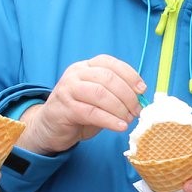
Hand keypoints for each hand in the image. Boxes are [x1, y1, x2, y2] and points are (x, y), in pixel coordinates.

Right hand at [19, 55, 146, 153]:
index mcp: (85, 66)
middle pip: (107, 78)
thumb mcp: (98, 98)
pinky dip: (110, 120)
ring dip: (120, 108)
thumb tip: (140, 99)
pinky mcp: (64, 108)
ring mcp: (68, 90)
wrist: (50, 128)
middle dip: (127, 95)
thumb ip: (115, 94)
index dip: (129, 74)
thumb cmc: (78, 111)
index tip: (142, 89)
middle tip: (137, 110)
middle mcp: (75, 74)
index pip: (110, 63)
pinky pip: (92, 113)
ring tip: (129, 119)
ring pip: (100, 94)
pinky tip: (120, 126)